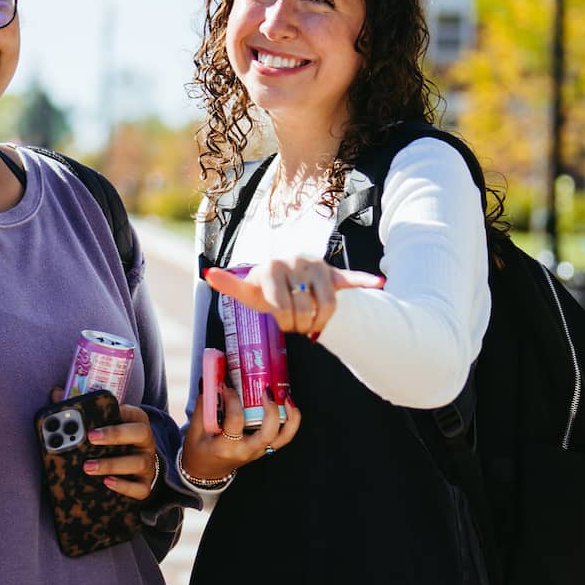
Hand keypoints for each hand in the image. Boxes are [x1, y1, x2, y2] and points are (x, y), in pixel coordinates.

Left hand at [53, 390, 159, 501]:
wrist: (132, 467)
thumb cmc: (113, 440)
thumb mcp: (102, 424)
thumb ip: (82, 410)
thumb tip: (57, 393)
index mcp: (137, 422)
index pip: (134, 413)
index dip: (118, 413)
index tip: (95, 421)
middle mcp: (146, 442)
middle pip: (141, 433)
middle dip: (115, 435)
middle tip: (90, 438)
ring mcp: (148, 463)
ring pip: (139, 462)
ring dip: (112, 464)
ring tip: (88, 467)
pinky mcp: (146, 484)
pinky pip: (141, 488)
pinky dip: (124, 487)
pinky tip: (106, 483)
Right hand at [179, 368, 301, 483]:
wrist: (206, 472)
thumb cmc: (199, 451)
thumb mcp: (195, 430)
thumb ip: (204, 405)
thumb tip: (208, 381)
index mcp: (226, 447)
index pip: (235, 421)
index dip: (233, 400)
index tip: (228, 386)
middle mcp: (246, 450)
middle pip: (267, 432)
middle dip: (271, 410)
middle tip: (266, 391)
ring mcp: (258, 451)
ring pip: (283, 437)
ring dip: (290, 417)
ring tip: (287, 398)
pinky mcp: (264, 448)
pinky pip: (283, 437)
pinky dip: (290, 421)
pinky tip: (288, 406)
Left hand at [203, 256, 383, 338]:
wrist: (289, 280)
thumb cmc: (267, 291)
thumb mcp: (250, 292)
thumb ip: (232, 285)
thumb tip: (209, 274)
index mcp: (272, 266)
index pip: (283, 307)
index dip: (285, 321)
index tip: (284, 322)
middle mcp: (295, 260)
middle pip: (305, 311)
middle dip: (300, 324)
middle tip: (295, 323)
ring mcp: (317, 265)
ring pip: (328, 307)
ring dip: (320, 321)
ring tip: (310, 320)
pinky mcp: (336, 273)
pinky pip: (351, 279)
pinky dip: (363, 281)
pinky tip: (376, 283)